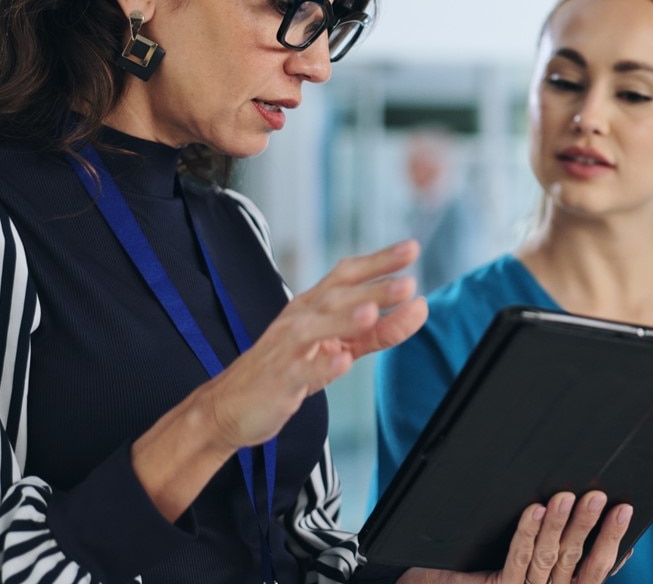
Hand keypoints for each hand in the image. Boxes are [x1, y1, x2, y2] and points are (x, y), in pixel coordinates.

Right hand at [195, 239, 427, 449]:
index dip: (378, 261)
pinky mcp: (280, 379)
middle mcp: (300, 319)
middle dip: (372, 289)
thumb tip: (420, 307)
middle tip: (407, 284)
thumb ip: (379, 330)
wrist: (232, 405)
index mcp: (313, 306)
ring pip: (315, 327)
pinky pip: (300, 369)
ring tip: (372, 312)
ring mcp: (287, 348)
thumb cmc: (290, 368)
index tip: (411, 248)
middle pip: (336, 297)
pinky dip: (321, 365)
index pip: (347, 275)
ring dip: (344, 319)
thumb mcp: (339, 347)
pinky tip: (342, 362)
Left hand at [399, 491, 633, 583]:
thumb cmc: (486, 576)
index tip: (626, 509)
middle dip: (588, 526)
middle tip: (600, 495)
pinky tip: (535, 510)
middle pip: (574, 561)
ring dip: (560, 525)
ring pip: (548, 558)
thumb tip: (604, 534)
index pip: (595, 570)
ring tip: (569, 495)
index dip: (612, 540)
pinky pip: (516, 559)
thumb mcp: (532, 568)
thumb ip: (563, 558)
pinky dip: (527, 533)